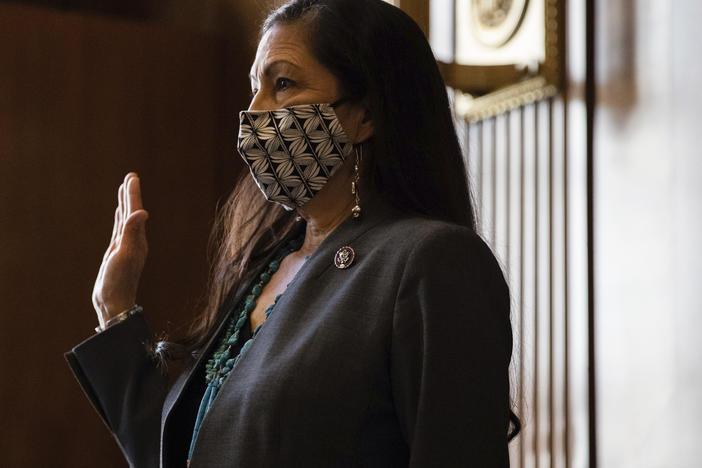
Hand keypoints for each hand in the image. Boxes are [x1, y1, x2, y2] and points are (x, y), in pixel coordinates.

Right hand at [92, 172, 148, 326]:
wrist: (114, 303)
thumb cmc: (118, 281)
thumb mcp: (124, 255)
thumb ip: (132, 233)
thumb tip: (142, 213)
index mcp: (137, 239)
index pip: (135, 211)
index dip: (133, 194)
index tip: (132, 177)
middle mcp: (134, 240)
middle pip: (132, 212)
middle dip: (131, 194)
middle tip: (131, 176)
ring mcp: (126, 246)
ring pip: (126, 219)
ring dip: (125, 204)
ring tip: (124, 188)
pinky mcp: (118, 252)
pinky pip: (120, 230)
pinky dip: (120, 219)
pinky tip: (120, 215)